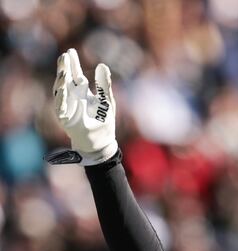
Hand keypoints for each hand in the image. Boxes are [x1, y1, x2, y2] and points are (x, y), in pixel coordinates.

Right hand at [48, 48, 117, 165]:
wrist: (101, 142)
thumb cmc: (103, 121)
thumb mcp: (106, 100)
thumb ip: (103, 84)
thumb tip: (102, 64)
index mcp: (82, 92)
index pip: (75, 75)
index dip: (73, 64)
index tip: (70, 52)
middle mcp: (72, 98)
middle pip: (66, 80)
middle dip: (64, 68)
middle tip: (64, 56)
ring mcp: (67, 108)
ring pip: (60, 92)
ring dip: (61, 82)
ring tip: (64, 72)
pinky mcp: (65, 119)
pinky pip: (60, 108)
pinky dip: (62, 99)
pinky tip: (64, 90)